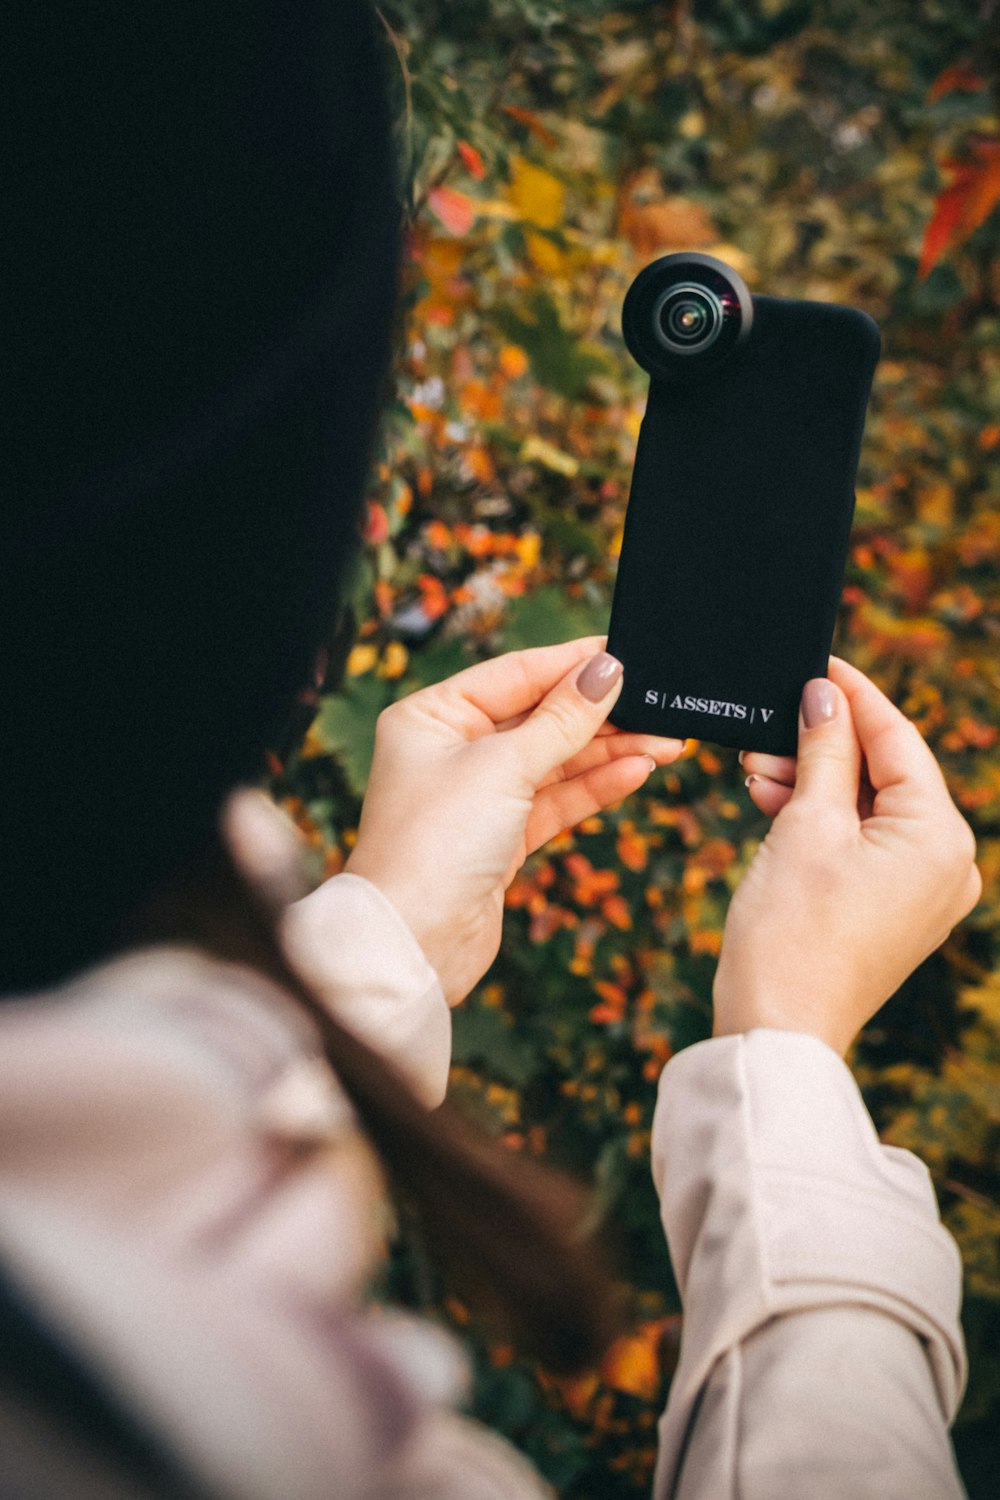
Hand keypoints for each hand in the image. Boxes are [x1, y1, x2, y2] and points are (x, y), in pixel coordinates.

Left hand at [344, 636, 684, 1003]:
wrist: (416, 943)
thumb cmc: (436, 843)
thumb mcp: (504, 767)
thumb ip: (562, 719)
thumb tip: (606, 670)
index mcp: (432, 716)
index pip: (515, 673)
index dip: (572, 664)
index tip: (626, 653)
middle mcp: (451, 750)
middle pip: (539, 716)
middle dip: (601, 714)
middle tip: (661, 704)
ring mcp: (478, 796)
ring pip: (555, 760)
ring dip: (610, 751)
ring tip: (667, 741)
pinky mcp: (501, 838)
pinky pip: (557, 799)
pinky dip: (596, 786)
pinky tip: (639, 770)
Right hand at [715, 655, 981, 1055]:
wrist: (777, 1027)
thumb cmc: (793, 932)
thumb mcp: (806, 823)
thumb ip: (824, 750)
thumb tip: (825, 694)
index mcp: (941, 837)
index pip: (899, 740)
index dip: (854, 696)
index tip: (817, 662)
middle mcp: (948, 863)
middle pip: (884, 773)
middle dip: (822, 745)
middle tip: (767, 724)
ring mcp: (922, 891)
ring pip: (868, 807)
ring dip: (813, 782)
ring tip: (756, 769)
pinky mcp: (893, 909)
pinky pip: (862, 843)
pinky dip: (821, 821)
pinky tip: (774, 803)